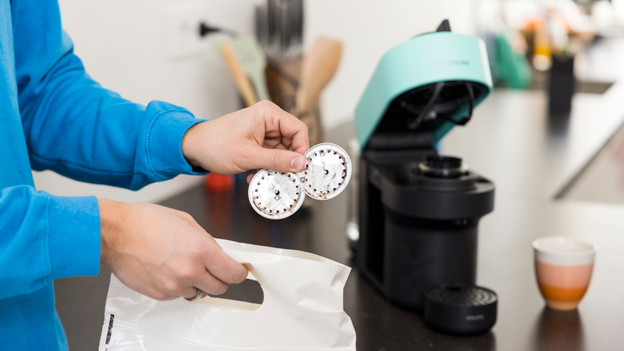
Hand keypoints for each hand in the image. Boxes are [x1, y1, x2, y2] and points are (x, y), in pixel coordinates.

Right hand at [99, 198, 247, 299]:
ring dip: (195, 282)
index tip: (238, 271)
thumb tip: (220, 253)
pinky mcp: (160, 294)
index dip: (238, 272)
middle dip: (218, 278)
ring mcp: (174, 286)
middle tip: (211, 268)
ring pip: (198, 292)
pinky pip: (178, 294)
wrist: (114, 233)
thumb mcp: (186, 221)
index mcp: (200, 250)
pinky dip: (177, 285)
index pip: (233, 273)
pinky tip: (166, 269)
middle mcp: (189, 271)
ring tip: (180, 263)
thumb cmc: (144, 222)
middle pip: (220, 288)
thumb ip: (207, 240)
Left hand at [181, 100, 308, 174]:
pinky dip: (266, 167)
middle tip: (283, 177)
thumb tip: (300, 164)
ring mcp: (263, 131)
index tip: (299, 168)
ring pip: (282, 151)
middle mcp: (268, 119)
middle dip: (286, 162)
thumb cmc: (215, 145)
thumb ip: (277, 160)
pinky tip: (254, 174)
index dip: (301, 149)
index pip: (298, 129)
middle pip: (292, 142)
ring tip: (263, 176)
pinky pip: (271, 155)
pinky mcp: (258, 141)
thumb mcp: (248, 156)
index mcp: (268, 114)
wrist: (194, 148)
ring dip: (274, 167)